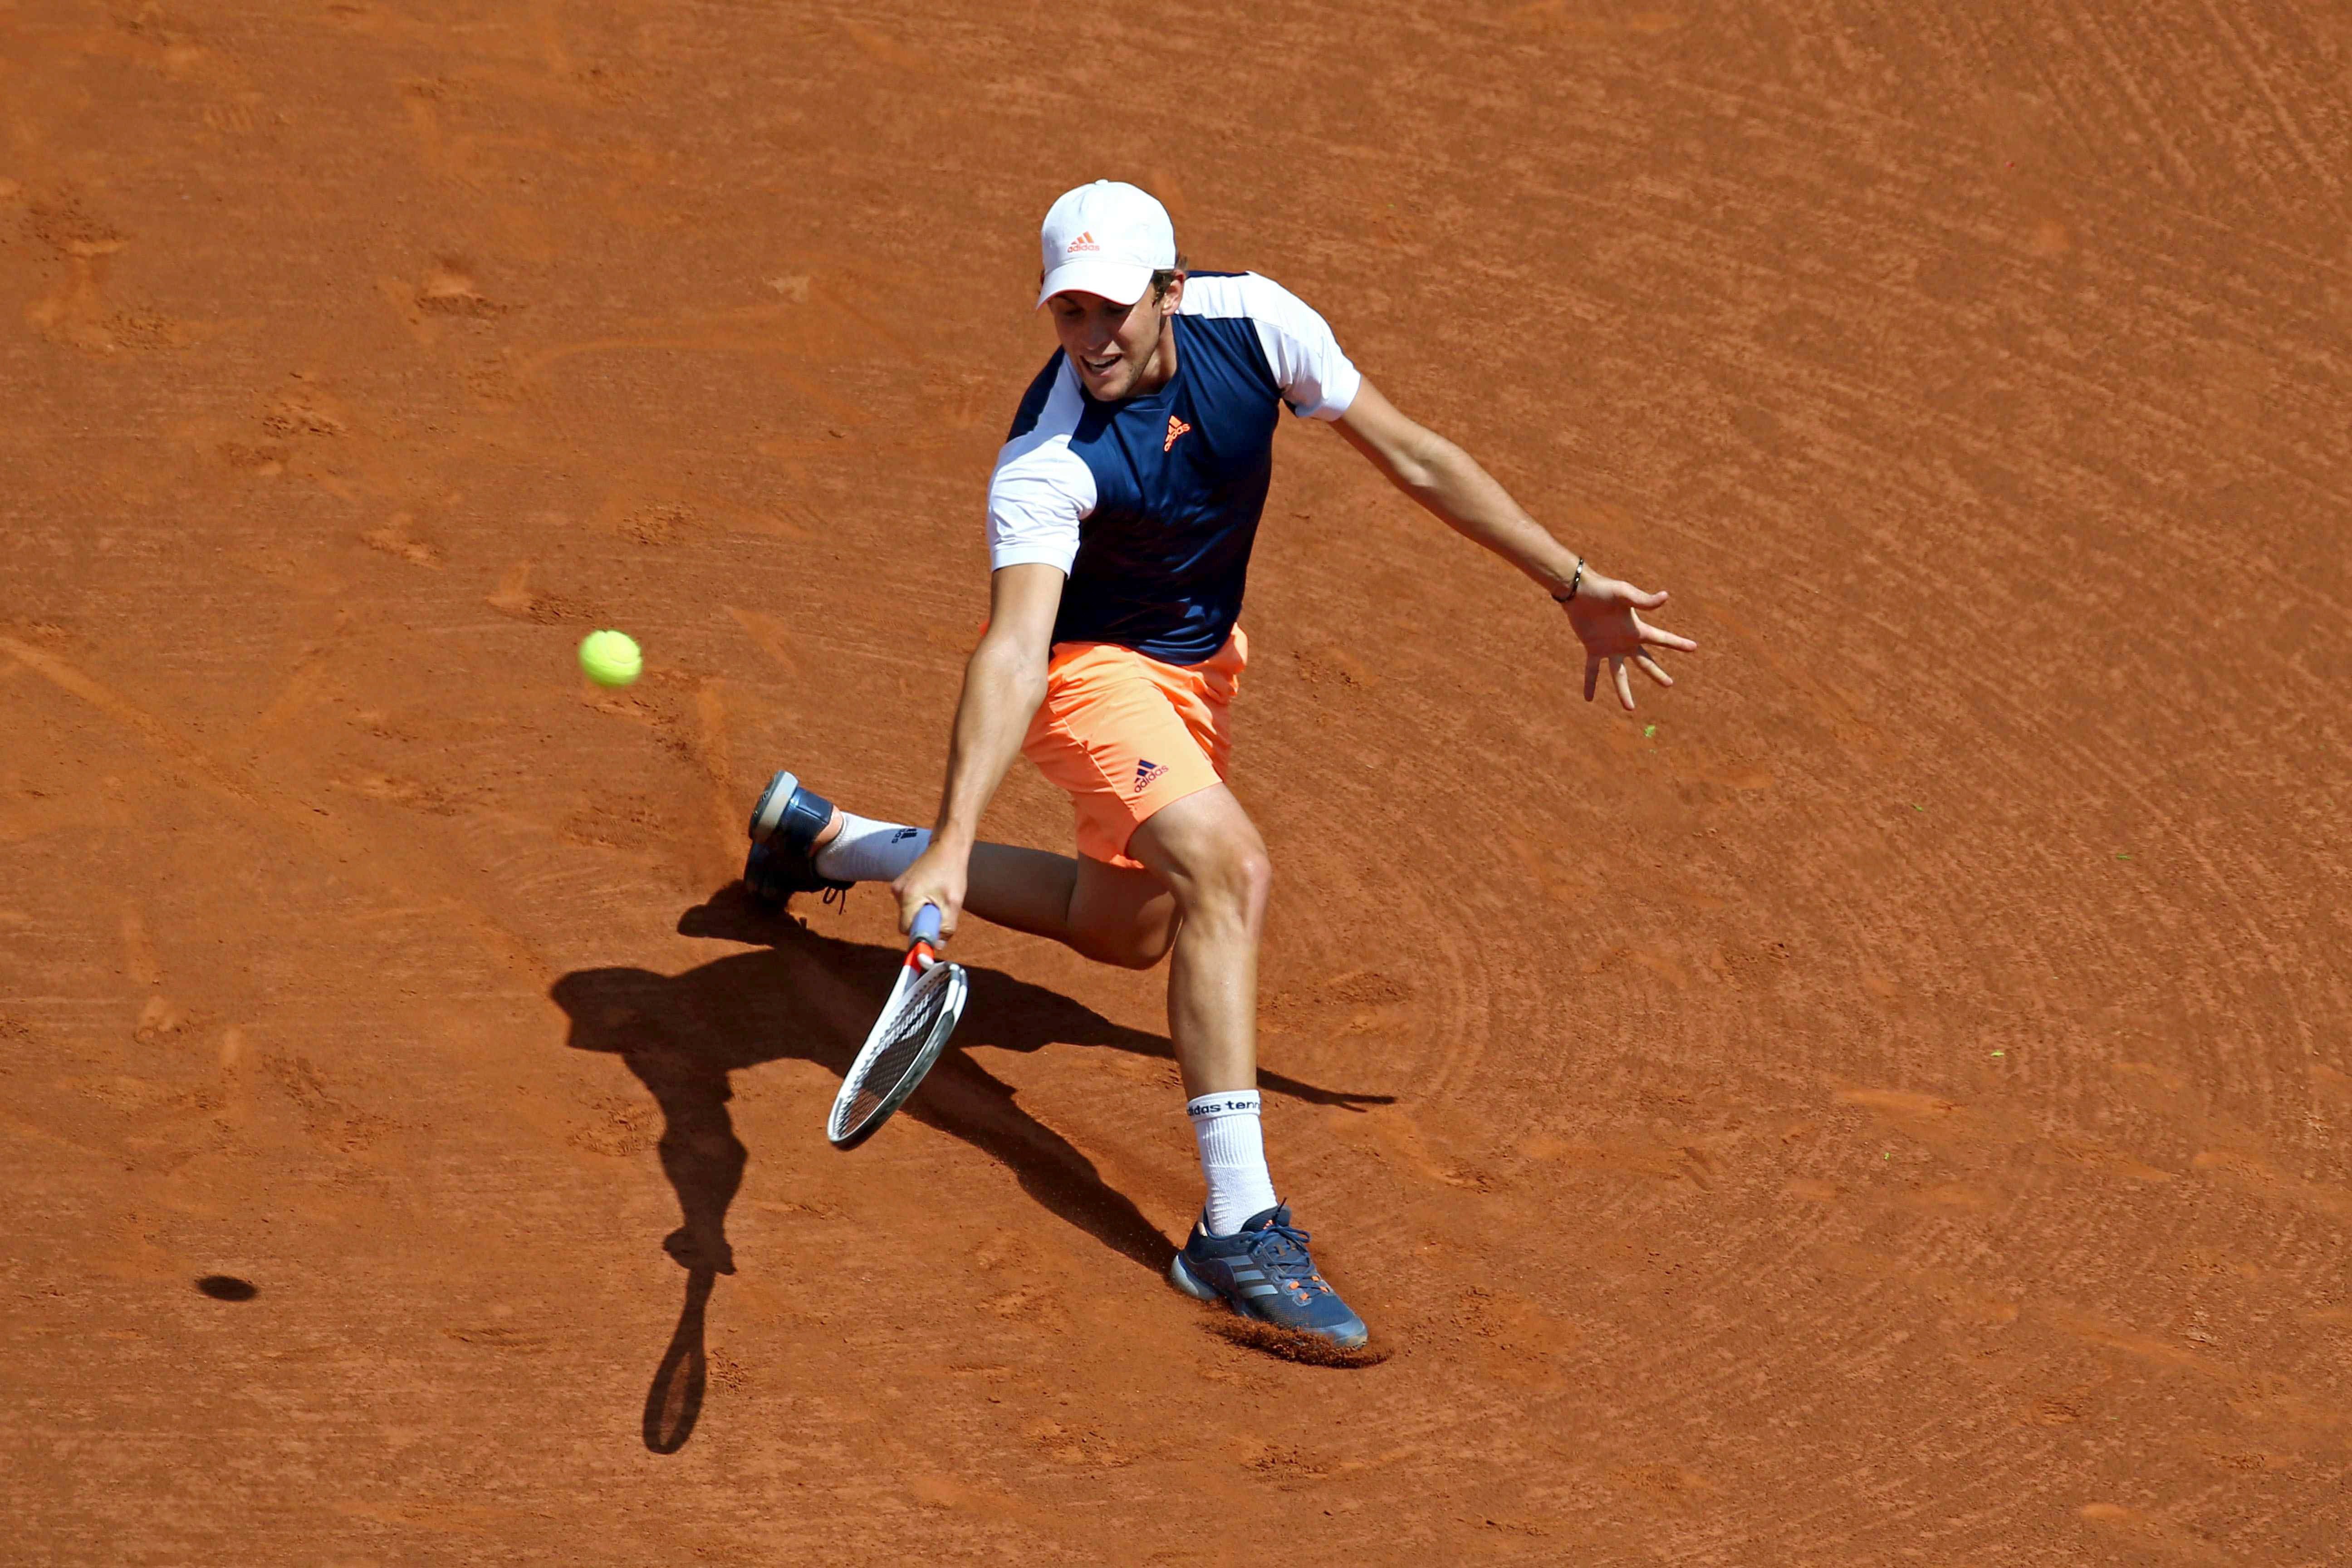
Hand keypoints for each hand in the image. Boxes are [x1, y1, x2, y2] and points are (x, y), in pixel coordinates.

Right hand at [891, 839, 969, 945]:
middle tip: (941, 910)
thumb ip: (946, 928)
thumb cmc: (952, 872)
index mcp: (908, 897)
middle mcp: (898, 892)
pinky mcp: (901, 883)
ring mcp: (898, 886)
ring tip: (938, 896)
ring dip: (924, 911)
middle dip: (924, 921)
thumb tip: (937, 946)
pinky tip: (933, 891)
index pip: (906, 930)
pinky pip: (910, 902)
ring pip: (909, 912)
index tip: (933, 935)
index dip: (920, 935)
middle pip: (908, 921)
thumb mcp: (953, 903)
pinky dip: (922, 902)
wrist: (947, 846)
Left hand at [1561, 570, 1696, 709]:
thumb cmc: (1603, 589)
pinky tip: (1588, 699)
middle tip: (1669, 684)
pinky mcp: (1593, 649)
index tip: (1694, 648)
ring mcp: (1610, 648)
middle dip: (1657, 674)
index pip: (1662, 639)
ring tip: (1629, 709)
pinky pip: (1592, 670)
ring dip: (1624, 692)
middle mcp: (1626, 642)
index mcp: (1637, 630)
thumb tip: (1666, 596)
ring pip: (1619, 675)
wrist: (1579, 592)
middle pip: (1645, 662)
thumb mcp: (1625, 594)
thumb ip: (1644, 600)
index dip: (1678, 644)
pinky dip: (1590, 683)